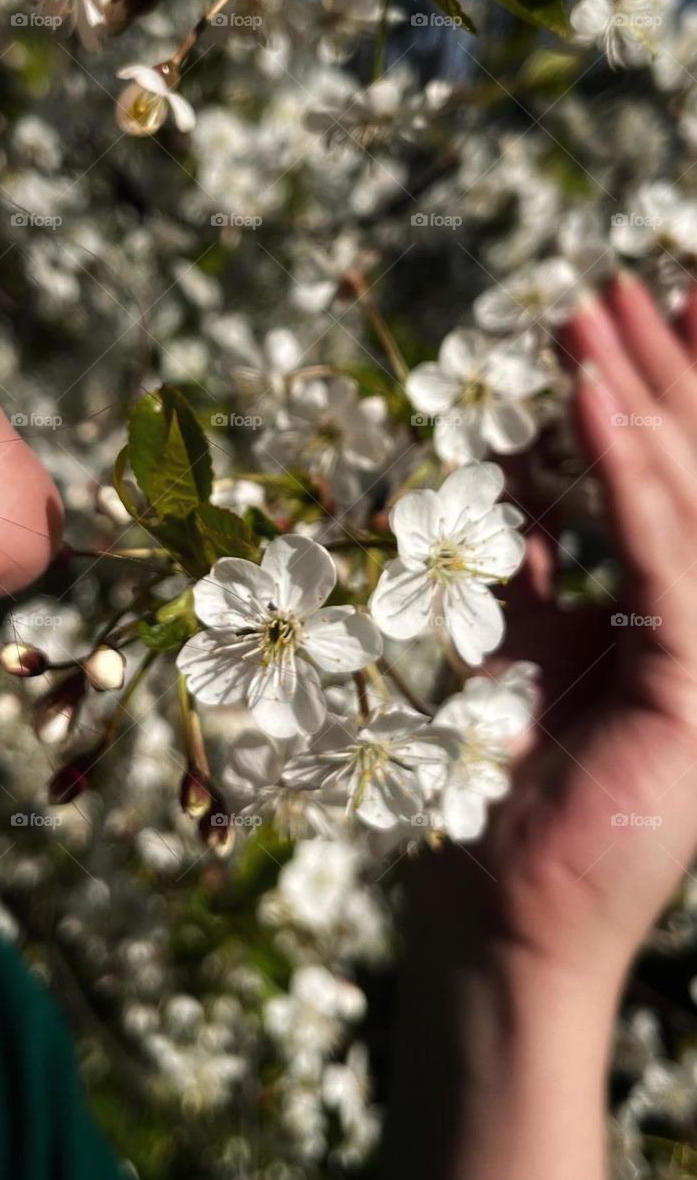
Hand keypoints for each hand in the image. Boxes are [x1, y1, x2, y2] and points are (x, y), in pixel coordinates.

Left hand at [411, 272, 696, 989]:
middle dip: (665, 366)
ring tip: (596, 308)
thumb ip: (528, 555)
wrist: (501, 902)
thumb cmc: (504, 778)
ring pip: (691, 496)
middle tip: (622, 278)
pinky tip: (589, 394)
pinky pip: (661, 557)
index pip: (684, 477)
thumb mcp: (516, 636)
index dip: (672, 387)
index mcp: (678, 611)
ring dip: (640, 393)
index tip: (641, 305)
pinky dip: (624, 473)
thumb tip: (511, 459)